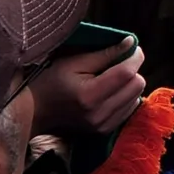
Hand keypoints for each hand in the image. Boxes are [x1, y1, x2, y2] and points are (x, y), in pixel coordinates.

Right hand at [28, 40, 146, 139]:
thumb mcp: (73, 62)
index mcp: (90, 95)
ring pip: (137, 97)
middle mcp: (100, 113)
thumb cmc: (51, 81)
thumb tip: (131, 43)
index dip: (134, 56)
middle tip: (119, 61)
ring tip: (112, 78)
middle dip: (132, 69)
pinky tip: (110, 92)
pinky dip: (125, 97)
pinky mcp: (104, 131)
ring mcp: (103, 125)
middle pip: (137, 85)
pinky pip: (129, 109)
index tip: (131, 46)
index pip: (126, 73)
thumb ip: (103, 54)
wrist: (36, 112)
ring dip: (130, 84)